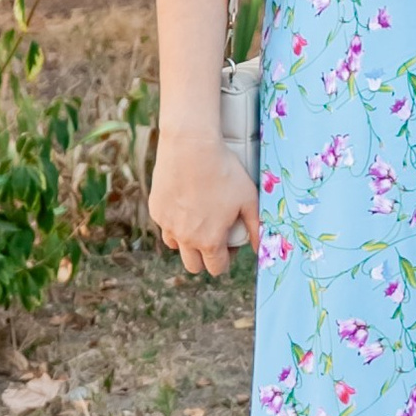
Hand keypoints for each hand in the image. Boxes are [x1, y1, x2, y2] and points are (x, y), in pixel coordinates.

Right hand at [149, 130, 259, 277]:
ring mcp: (167, 225)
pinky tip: (186, 203)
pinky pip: (165, 225)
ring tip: (199, 221)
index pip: (216, 268)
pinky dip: (175, 221)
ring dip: (187, 241)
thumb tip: (259, 247)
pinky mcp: (156, 210)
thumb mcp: (248, 198)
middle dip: (205, 258)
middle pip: (193, 266)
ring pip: (176, 246)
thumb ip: (255, 226)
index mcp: (209, 241)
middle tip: (215, 238)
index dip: (226, 260)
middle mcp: (185, 238)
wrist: (191, 147)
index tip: (230, 246)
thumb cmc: (224, 172)